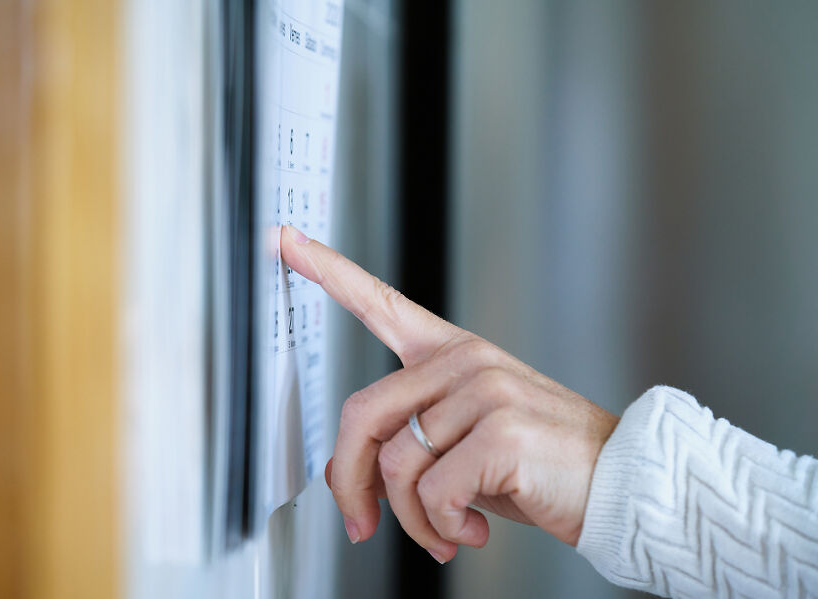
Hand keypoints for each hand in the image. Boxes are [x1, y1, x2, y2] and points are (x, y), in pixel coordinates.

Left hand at [280, 225, 619, 562]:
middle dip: (351, 480)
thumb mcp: (460, 448)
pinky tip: (472, 530)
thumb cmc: (537, 463)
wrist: (615, 482)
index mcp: (452, 354)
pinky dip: (441, 527)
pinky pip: (432, 491)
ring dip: (412, 518)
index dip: (329, 271)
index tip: (287, 240)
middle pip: (362, 412)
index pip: (381, 302)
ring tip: (444, 530)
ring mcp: (484, 390)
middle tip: (360, 521)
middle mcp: (464, 361)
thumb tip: (343, 474)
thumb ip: (404, 446)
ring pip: (396, 463)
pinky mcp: (500, 429)